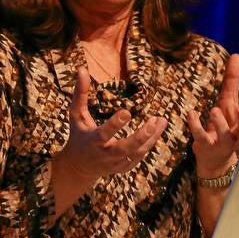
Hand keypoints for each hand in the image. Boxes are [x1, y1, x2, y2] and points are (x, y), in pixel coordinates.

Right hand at [53, 68, 167, 189]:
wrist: (78, 166)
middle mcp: (105, 154)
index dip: (115, 124)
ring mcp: (115, 163)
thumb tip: (82, 69)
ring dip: (151, 138)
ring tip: (162, 120)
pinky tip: (158, 130)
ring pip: (136, 153)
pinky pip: (139, 158)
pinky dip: (149, 145)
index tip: (127, 111)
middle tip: (154, 121)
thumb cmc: (78, 134)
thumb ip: (80, 93)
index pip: (104, 133)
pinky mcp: (123, 168)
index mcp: (93, 141)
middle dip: (140, 136)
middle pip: (125, 148)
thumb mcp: (76, 115)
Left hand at [188, 53, 238, 177]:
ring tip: (214, 110)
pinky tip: (192, 114)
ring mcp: (222, 143)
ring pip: (224, 136)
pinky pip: (201, 136)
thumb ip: (233, 80)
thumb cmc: (223, 126)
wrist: (212, 160)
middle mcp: (236, 136)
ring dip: (220, 124)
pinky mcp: (206, 146)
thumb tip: (237, 55)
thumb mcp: (228, 102)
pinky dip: (196, 126)